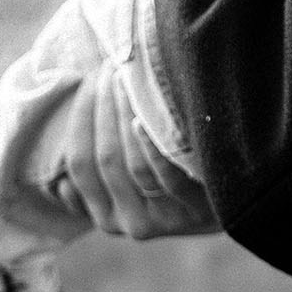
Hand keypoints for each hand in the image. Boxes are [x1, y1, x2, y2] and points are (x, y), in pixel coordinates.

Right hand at [52, 62, 204, 239]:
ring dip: (126, 116)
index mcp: (107, 218)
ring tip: (128, 77)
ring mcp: (165, 219)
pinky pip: (168, 175)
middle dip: (104, 107)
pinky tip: (146, 117)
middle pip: (106, 159)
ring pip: (134, 165)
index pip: (80, 164)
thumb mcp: (130, 197)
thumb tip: (62, 184)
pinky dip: (152, 145)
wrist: (230, 209)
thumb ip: (96, 190)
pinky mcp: (197, 211)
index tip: (89, 80)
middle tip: (111, 66)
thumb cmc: (171, 189)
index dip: (81, 118)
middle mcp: (131, 224)